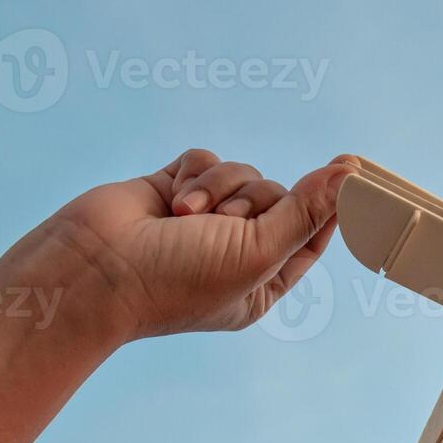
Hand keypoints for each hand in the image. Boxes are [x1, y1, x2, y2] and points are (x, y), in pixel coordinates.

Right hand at [30, 149, 357, 340]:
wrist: (89, 270)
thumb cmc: (176, 279)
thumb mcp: (257, 253)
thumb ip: (305, 212)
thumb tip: (349, 177)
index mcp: (263, 282)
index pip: (312, 235)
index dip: (330, 205)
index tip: (353, 170)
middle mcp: (236, 250)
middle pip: (280, 196)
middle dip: (255, 202)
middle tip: (224, 223)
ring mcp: (204, 220)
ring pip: (243, 174)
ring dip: (220, 189)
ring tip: (187, 217)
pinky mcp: (173, 190)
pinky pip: (207, 160)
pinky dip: (195, 175)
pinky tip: (171, 202)